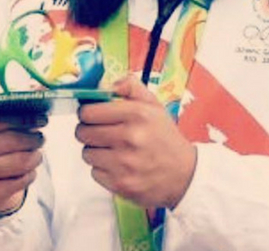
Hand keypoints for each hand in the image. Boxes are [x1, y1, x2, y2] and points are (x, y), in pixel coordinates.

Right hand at [0, 109, 45, 212]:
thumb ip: (12, 115)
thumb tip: (37, 111)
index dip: (24, 119)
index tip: (42, 120)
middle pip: (11, 141)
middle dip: (33, 139)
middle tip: (41, 139)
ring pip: (20, 162)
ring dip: (35, 157)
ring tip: (37, 154)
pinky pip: (21, 180)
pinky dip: (30, 174)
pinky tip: (27, 171)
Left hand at [75, 76, 195, 208]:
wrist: (186, 175)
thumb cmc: (165, 139)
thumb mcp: (154, 106)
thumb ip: (131, 87)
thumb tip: (108, 84)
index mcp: (137, 114)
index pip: (88, 112)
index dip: (87, 113)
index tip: (91, 116)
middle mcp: (130, 137)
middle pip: (83, 132)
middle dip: (87, 131)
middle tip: (99, 133)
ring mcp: (125, 163)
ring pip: (87, 153)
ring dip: (95, 151)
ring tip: (112, 150)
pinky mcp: (122, 184)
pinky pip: (95, 172)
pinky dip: (103, 170)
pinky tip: (118, 166)